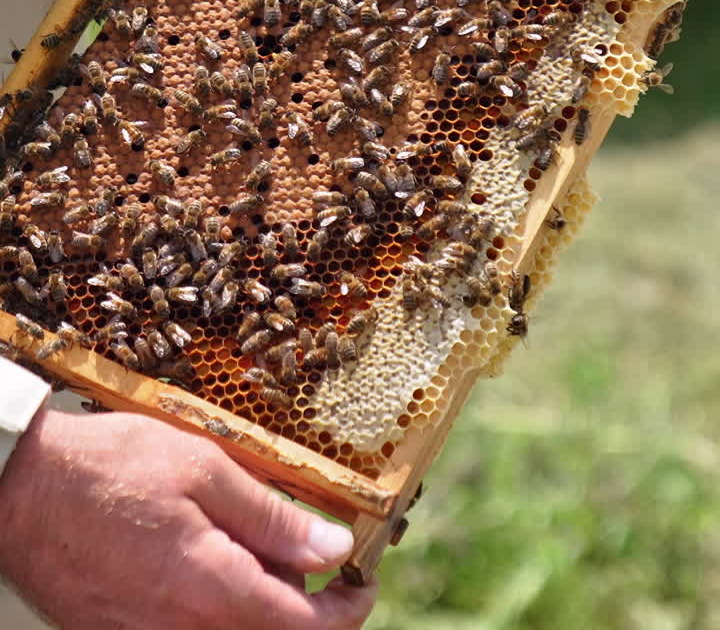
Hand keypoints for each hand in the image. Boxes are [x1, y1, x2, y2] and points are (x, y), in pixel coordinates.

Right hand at [0, 407, 376, 629]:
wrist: (22, 491)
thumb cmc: (111, 469)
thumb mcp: (204, 470)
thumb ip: (272, 517)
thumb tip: (333, 546)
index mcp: (215, 593)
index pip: (306, 628)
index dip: (348, 609)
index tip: (364, 579)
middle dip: (303, 603)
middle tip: (309, 548)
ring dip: (257, 601)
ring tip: (251, 542)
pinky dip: (213, 604)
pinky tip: (206, 555)